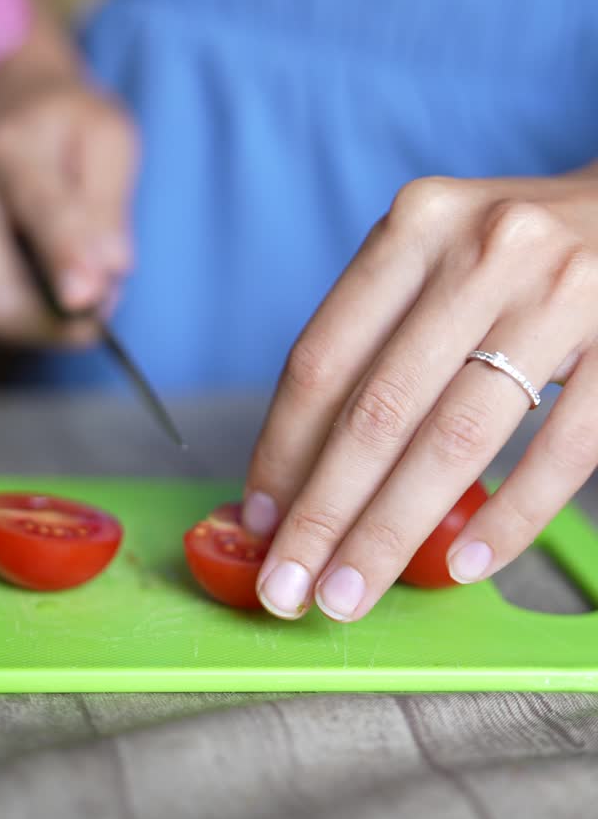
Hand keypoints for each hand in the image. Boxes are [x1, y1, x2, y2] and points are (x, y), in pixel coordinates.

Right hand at [0, 28, 138, 346]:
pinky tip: (42, 260)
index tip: (89, 301)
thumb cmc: (66, 120)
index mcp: (6, 147)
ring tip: (81, 273)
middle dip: (56, 323)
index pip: (38, 212)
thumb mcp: (109, 140)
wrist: (3, 95)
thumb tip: (109, 269)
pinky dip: (24, 296)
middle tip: (105, 307)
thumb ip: (109, 205)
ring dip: (45, 312)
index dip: (65, 261)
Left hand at [243, 169, 597, 620]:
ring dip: (392, 532)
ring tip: (351, 593)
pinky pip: (560, 452)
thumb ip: (378, 335)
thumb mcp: (441, 255)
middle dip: (323, 514)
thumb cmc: (519, 253)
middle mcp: (484, 250)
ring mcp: (561, 296)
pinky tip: (463, 567)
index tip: (258, 520)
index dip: (281, 451)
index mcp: (418, 225)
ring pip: (455, 440)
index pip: (324, 358)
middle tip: (289, 589)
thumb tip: (300, 469)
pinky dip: (508, 519)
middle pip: (379, 410)